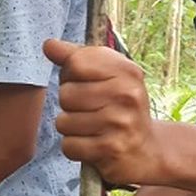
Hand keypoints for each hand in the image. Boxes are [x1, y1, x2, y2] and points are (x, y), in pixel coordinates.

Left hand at [45, 39, 163, 186]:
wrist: (146, 151)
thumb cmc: (120, 108)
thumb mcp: (107, 76)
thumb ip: (76, 58)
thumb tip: (49, 44)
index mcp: (126, 70)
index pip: (75, 63)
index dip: (70, 75)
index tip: (86, 85)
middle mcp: (126, 94)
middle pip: (66, 94)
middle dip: (70, 105)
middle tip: (92, 111)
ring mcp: (120, 123)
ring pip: (64, 122)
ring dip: (72, 129)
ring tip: (92, 129)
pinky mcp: (111, 149)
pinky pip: (69, 145)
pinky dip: (75, 148)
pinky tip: (93, 145)